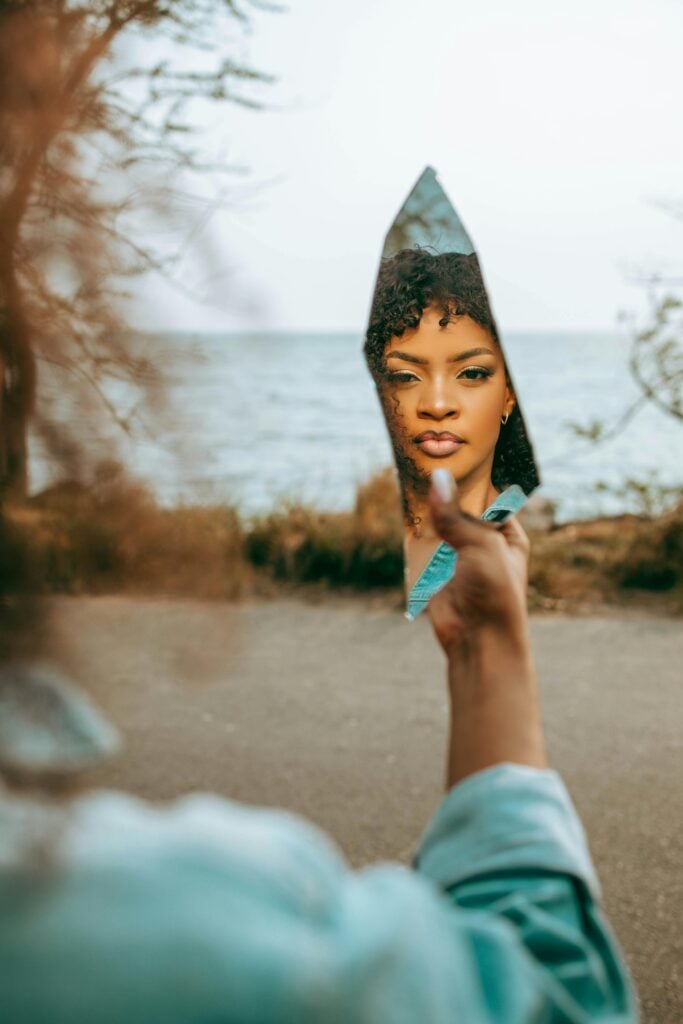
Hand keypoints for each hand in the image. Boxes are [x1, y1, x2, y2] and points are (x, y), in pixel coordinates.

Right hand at [426, 471, 544, 785]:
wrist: (478, 641)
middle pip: (459, 508)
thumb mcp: (481, 546)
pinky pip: (421, 544)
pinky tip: (402, 507)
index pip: (488, 496)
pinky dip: (412, 531)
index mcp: (506, 534)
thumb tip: (436, 481)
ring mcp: (457, 557)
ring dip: (426, 509)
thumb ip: (456, 515)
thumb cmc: (495, 594)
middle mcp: (483, 542)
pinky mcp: (435, 571)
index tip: (452, 451)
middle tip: (423, 458)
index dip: (471, 477)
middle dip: (443, 491)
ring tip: (409, 475)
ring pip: (438, 524)